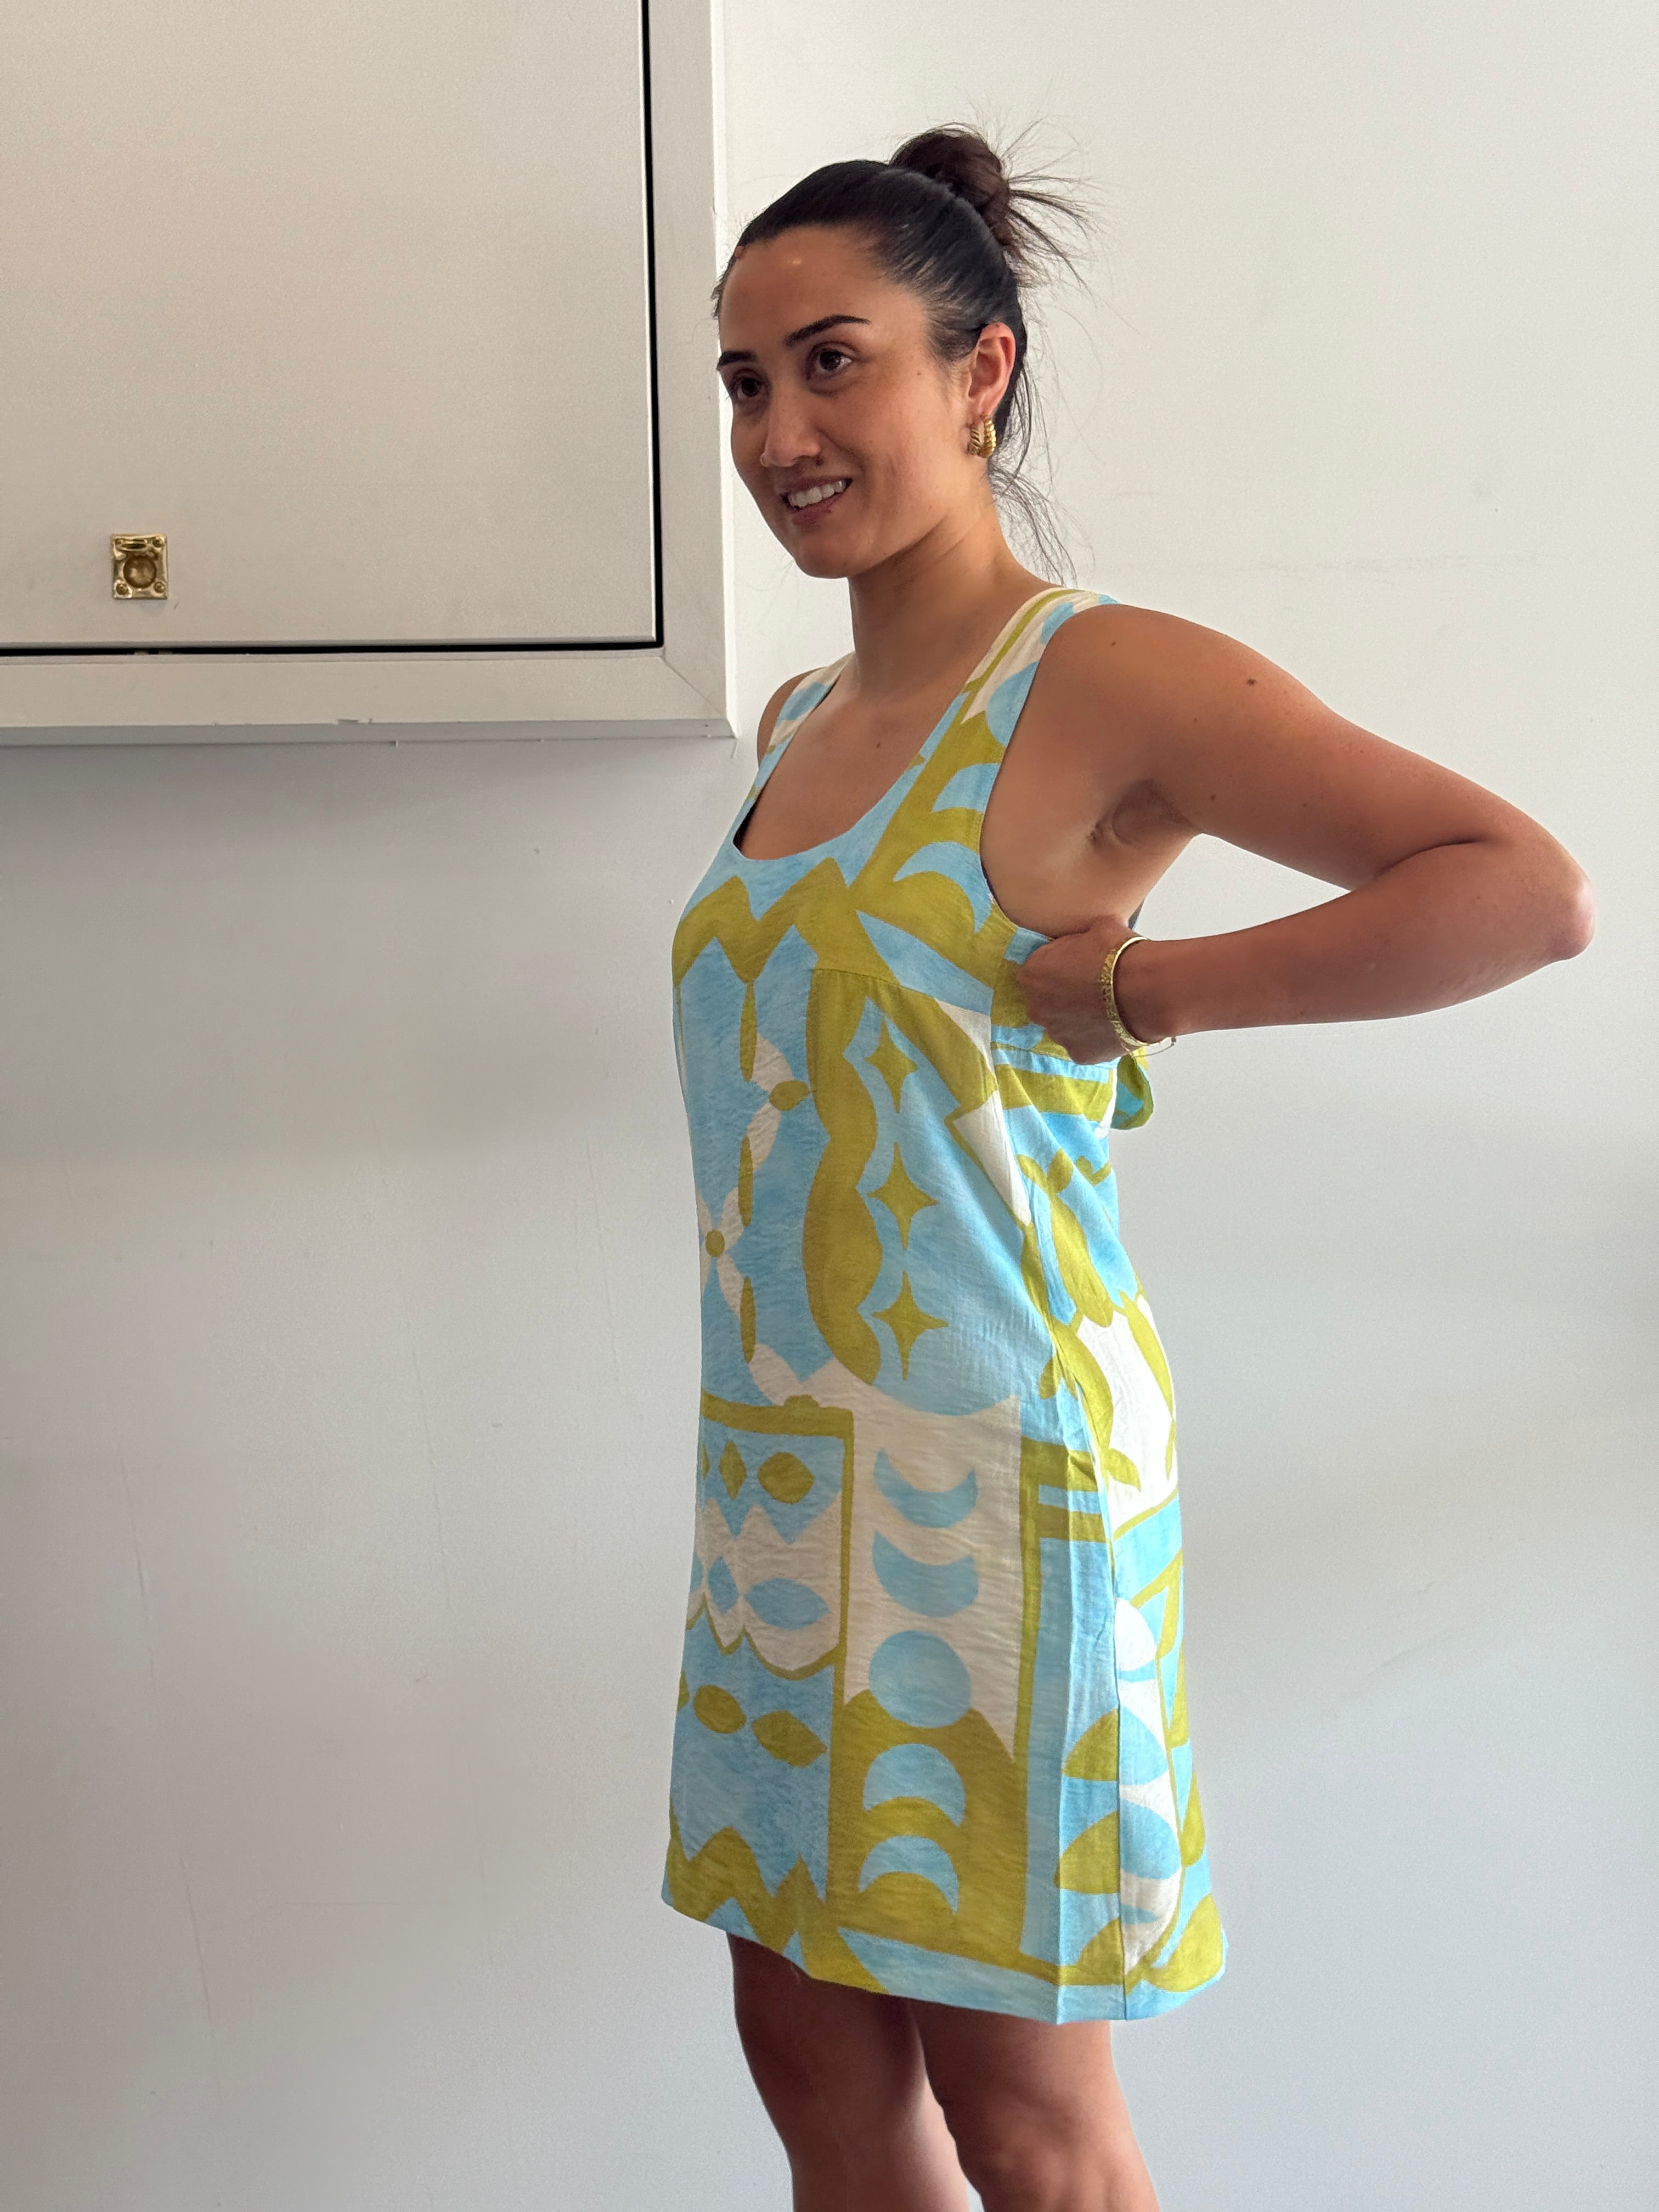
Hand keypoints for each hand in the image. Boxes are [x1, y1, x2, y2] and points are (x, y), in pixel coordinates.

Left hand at [1016, 916, 1149, 1063]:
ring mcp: (1057, 1035)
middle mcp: (1037, 1008)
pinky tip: (1114, 1026)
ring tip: (1107, 1009)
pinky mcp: (1079, 1055)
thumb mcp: (1095, 929)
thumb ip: (1079, 938)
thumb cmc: (1118, 955)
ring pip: (1065, 1026)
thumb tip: (1088, 937)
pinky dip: (1096, 1037)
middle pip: (1046, 1002)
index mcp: (1032, 975)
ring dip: (1080, 1019)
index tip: (1078, 967)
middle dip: (1065, 997)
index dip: (1058, 969)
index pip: (1037, 972)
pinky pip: (1084, 1044)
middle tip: (1092, 989)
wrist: (1145, 989)